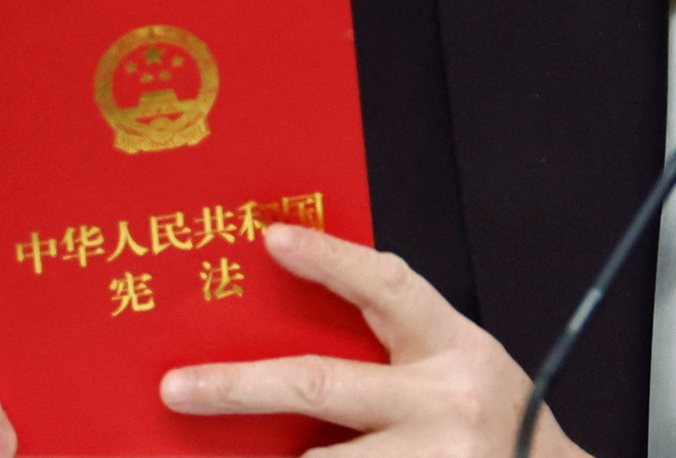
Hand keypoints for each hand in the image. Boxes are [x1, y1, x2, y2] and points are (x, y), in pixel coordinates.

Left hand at [161, 222, 585, 457]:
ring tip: (254, 456)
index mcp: (452, 350)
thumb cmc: (497, 424)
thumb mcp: (458, 371)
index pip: (388, 287)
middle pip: (321, 384)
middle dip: (239, 386)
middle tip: (178, 387)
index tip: (272, 238)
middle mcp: (444, 402)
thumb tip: (290, 350)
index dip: (330, 258)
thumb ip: (394, 353)